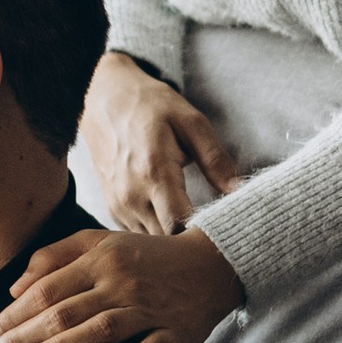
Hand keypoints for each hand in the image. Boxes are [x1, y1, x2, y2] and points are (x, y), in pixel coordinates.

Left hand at [0, 222, 243, 342]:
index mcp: (101, 260)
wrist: (212, 264)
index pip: (48, 288)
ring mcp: (151, 308)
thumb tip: (15, 289)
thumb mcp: (101, 243)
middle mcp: (122, 283)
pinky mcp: (177, 332)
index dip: (17, 312)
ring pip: (101, 329)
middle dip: (26, 334)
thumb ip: (55, 257)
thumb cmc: (146, 257)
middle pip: (66, 311)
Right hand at [81, 50, 241, 234]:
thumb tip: (238, 191)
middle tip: (215, 233)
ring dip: (173, 241)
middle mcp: (132, 196)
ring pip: (151, 243)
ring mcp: (118, 205)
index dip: (202, 234)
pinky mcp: (113, 208)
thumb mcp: (190, 122)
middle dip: (190, 242)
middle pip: (166, 241)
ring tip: (195, 227)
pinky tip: (172, 219)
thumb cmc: (150, 106)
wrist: (102, 99)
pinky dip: (157, 233)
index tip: (221, 230)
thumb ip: (215, 159)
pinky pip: (139, 235)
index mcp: (154, 173)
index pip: (179, 226)